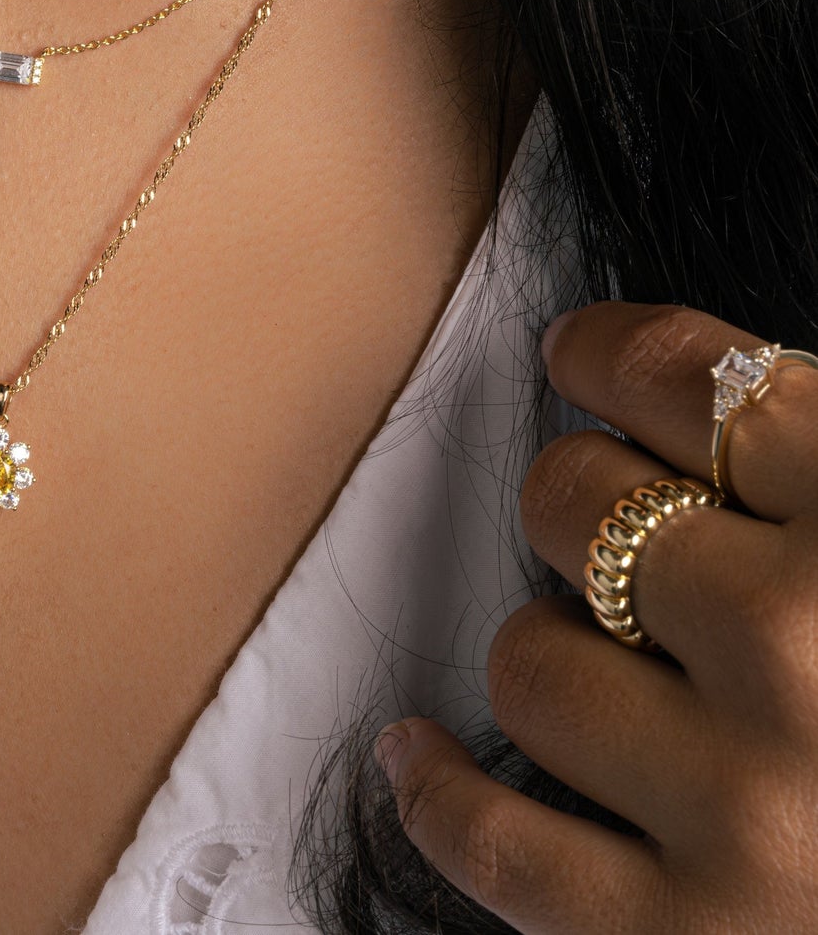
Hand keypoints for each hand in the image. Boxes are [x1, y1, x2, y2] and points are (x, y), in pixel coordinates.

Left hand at [375, 300, 817, 933]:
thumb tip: (723, 393)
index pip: (684, 373)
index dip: (610, 352)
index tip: (585, 357)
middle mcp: (815, 653)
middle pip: (579, 502)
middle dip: (585, 504)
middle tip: (619, 537)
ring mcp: (751, 809)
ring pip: (528, 658)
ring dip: (552, 652)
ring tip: (612, 672)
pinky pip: (494, 843)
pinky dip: (438, 792)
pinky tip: (417, 753)